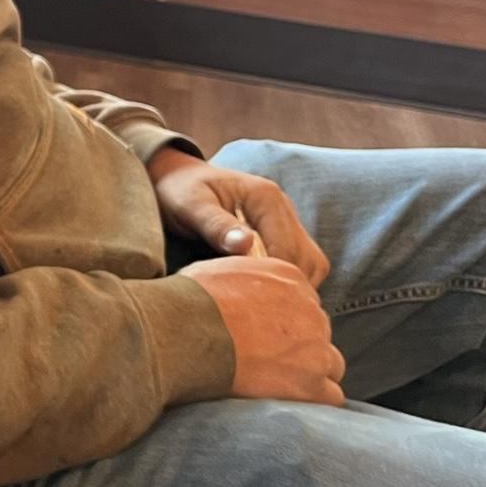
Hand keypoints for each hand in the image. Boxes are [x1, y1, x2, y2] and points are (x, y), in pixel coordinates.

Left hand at [148, 148, 329, 286]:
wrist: (175, 177)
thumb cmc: (178, 190)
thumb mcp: (190, 205)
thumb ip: (216, 225)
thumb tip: (245, 245)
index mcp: (266, 197)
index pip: (288, 248)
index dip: (273, 278)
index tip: (250, 301)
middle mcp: (283, 207)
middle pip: (307, 259)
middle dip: (287, 286)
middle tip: (258, 308)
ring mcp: (284, 220)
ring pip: (310, 263)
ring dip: (292, 285)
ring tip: (261, 302)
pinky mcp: (279, 233)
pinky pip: (299, 263)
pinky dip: (288, 279)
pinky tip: (262, 291)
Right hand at [181, 255, 345, 405]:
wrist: (188, 330)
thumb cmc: (192, 300)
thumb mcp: (220, 270)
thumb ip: (247, 280)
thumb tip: (240, 290)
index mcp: (290, 279)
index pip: (304, 302)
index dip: (285, 320)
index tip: (264, 332)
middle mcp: (311, 309)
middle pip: (318, 332)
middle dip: (299, 345)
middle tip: (266, 357)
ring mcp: (316, 348)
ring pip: (329, 364)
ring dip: (309, 372)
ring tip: (275, 381)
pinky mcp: (312, 384)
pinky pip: (330, 396)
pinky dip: (310, 399)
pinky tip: (283, 398)